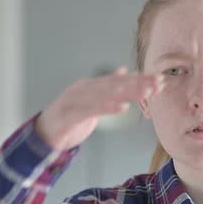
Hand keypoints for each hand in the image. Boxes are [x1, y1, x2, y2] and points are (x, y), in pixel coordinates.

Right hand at [34, 67, 162, 150]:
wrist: (43, 133)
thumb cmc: (69, 117)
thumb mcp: (91, 100)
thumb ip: (107, 86)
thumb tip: (123, 70)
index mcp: (91, 85)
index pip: (120, 80)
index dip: (140, 79)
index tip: (159, 79)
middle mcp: (84, 88)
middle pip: (116, 84)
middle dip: (139, 83)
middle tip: (158, 84)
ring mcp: (76, 100)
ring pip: (106, 94)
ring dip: (128, 92)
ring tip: (146, 92)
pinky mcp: (70, 114)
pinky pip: (92, 110)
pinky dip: (108, 107)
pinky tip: (123, 107)